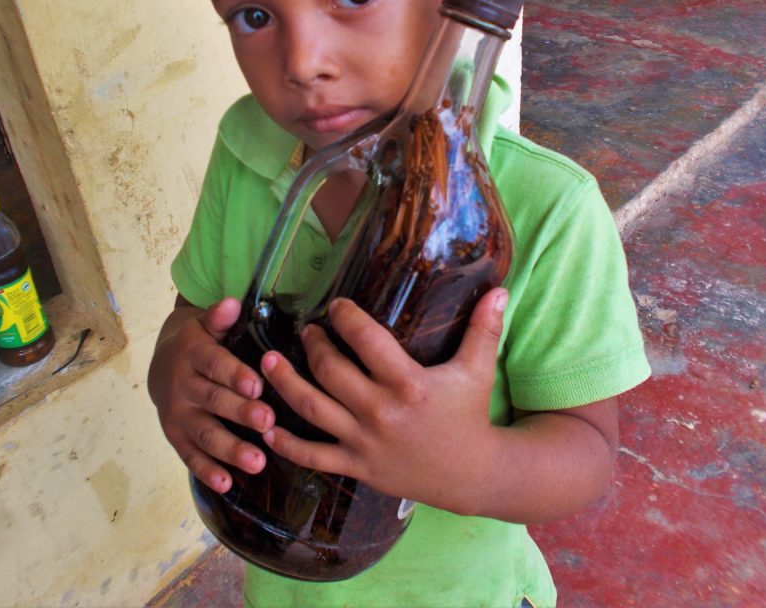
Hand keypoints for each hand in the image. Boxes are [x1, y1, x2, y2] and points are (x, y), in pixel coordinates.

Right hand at [148, 297, 275, 492]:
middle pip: (214, 401)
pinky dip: (208, 471)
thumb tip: (231, 302)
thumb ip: (219, 317)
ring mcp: (178, 415)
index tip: (257, 384)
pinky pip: (191, 456)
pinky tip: (228, 484)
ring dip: (230, 449)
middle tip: (268, 421)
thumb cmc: (200, 343)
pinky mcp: (176, 437)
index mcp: (194, 355)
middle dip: (241, 412)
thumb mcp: (206, 325)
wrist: (161, 363)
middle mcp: (183, 386)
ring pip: (205, 433)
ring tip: (257, 462)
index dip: (234, 374)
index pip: (215, 365)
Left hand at [259, 289, 507, 512]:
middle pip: (329, 370)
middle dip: (312, 345)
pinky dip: (286, 443)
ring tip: (268, 362)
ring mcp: (364, 441)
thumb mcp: (478, 370)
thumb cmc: (470, 416)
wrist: (471, 475)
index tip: (336, 306)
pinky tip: (265, 427)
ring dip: (284, 383)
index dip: (345, 317)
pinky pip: (312, 456)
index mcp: (408, 383)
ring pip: (311, 408)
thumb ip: (484, 328)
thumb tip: (499, 289)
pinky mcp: (356, 465)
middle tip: (307, 331)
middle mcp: (380, 411)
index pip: (365, 340)